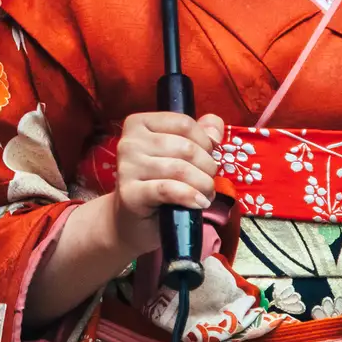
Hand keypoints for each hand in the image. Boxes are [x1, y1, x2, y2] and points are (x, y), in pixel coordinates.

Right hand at [108, 111, 223, 256]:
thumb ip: (200, 134)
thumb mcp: (177, 153)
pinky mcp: (130, 193)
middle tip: (208, 180)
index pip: (183, 123)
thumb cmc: (158, 181)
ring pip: (179, 169)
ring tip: (206, 193)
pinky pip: (168, 189)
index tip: (207, 156)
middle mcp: (129, 142)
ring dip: (203, 184)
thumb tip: (215, 132)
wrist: (132, 218)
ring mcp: (127, 168)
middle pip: (185, 147)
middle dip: (207, 166)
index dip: (205, 141)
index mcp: (139, 124)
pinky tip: (199, 203)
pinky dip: (189, 196)